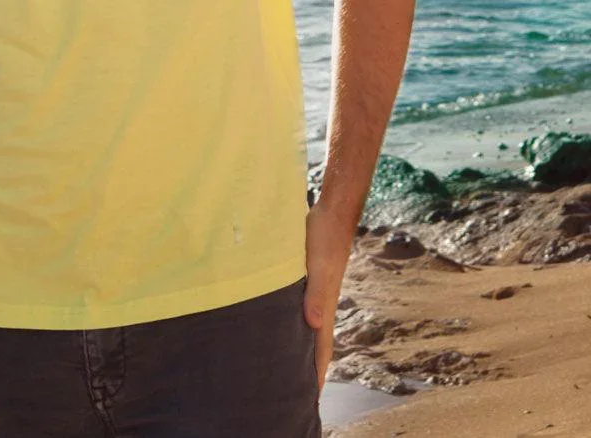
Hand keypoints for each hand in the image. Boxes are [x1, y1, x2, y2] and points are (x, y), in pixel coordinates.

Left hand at [303, 199, 357, 395]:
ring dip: (297, 346)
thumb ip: (317, 294)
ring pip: (305, 327)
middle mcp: (319, 303)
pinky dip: (290, 323)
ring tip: (284, 365)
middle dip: (306, 368)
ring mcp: (313, 291)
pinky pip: (297, 308)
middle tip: (293, 392)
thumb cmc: (325, 238)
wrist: (331, 212)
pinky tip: (279, 323)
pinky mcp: (306, 278)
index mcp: (324, 307)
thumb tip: (314, 324)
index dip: (316, 375)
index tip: (310, 400)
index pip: (321, 349)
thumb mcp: (319, 266)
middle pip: (313, 343)